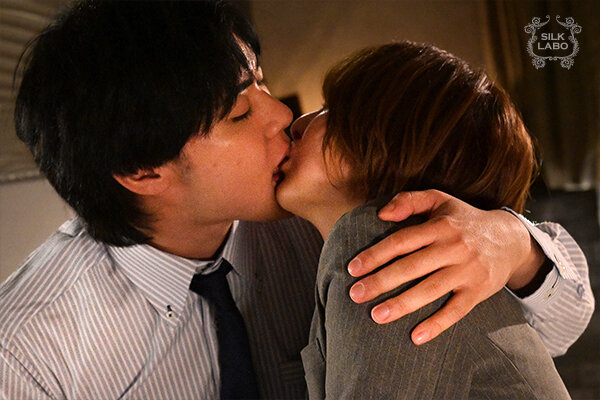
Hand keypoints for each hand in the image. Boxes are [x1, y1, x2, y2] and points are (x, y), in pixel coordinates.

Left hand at [347, 190, 545, 344]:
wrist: (510, 239)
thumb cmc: (463, 220)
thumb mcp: (439, 200)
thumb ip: (409, 201)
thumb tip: (381, 214)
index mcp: (440, 226)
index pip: (402, 241)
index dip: (376, 255)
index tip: (353, 269)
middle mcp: (454, 247)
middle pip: (412, 267)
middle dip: (381, 282)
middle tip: (355, 295)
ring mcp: (468, 271)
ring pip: (431, 290)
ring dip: (402, 305)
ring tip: (376, 316)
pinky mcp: (479, 291)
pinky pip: (456, 310)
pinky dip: (437, 324)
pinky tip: (416, 337)